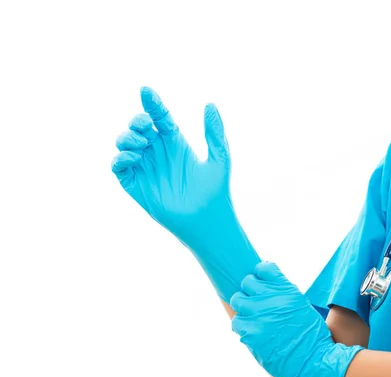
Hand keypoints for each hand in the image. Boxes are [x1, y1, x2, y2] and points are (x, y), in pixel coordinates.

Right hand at [111, 87, 259, 300]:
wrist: (207, 219)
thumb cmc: (216, 190)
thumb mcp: (219, 157)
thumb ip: (214, 131)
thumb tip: (210, 104)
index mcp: (176, 143)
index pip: (159, 117)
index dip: (152, 103)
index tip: (145, 90)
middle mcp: (158, 153)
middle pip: (139, 127)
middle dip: (136, 120)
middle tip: (144, 125)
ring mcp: (145, 168)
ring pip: (125, 143)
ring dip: (127, 137)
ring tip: (142, 144)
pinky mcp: (135, 185)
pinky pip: (119, 167)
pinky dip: (120, 158)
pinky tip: (133, 157)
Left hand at [230, 262, 362, 376]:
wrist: (315, 362)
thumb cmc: (311, 336)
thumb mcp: (301, 305)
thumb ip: (283, 294)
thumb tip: (265, 287)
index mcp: (287, 290)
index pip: (264, 268)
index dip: (260, 275)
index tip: (260, 282)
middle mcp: (272, 298)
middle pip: (246, 281)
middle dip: (249, 291)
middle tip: (255, 304)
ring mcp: (259, 315)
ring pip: (237, 300)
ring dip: (244, 309)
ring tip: (253, 319)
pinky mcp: (251, 333)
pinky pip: (236, 322)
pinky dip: (243, 328)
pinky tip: (254, 334)